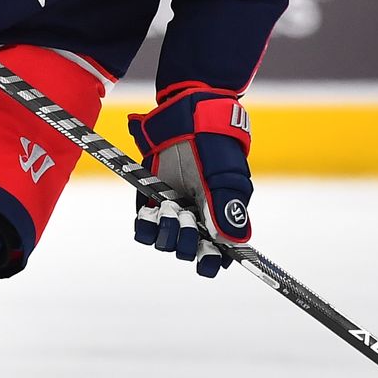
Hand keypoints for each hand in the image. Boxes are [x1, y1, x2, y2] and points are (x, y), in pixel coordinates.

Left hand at [128, 89, 253, 277]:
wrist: (187, 117)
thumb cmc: (214, 146)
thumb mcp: (225, 176)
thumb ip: (227, 208)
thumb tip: (233, 243)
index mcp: (222, 216)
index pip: (220, 253)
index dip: (212, 260)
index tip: (207, 256)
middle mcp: (197, 218)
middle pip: (190, 251)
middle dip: (188, 241)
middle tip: (188, 217)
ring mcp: (174, 210)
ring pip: (166, 242)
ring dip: (168, 231)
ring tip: (172, 208)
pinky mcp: (151, 201)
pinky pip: (145, 227)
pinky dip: (147, 225)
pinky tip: (152, 211)